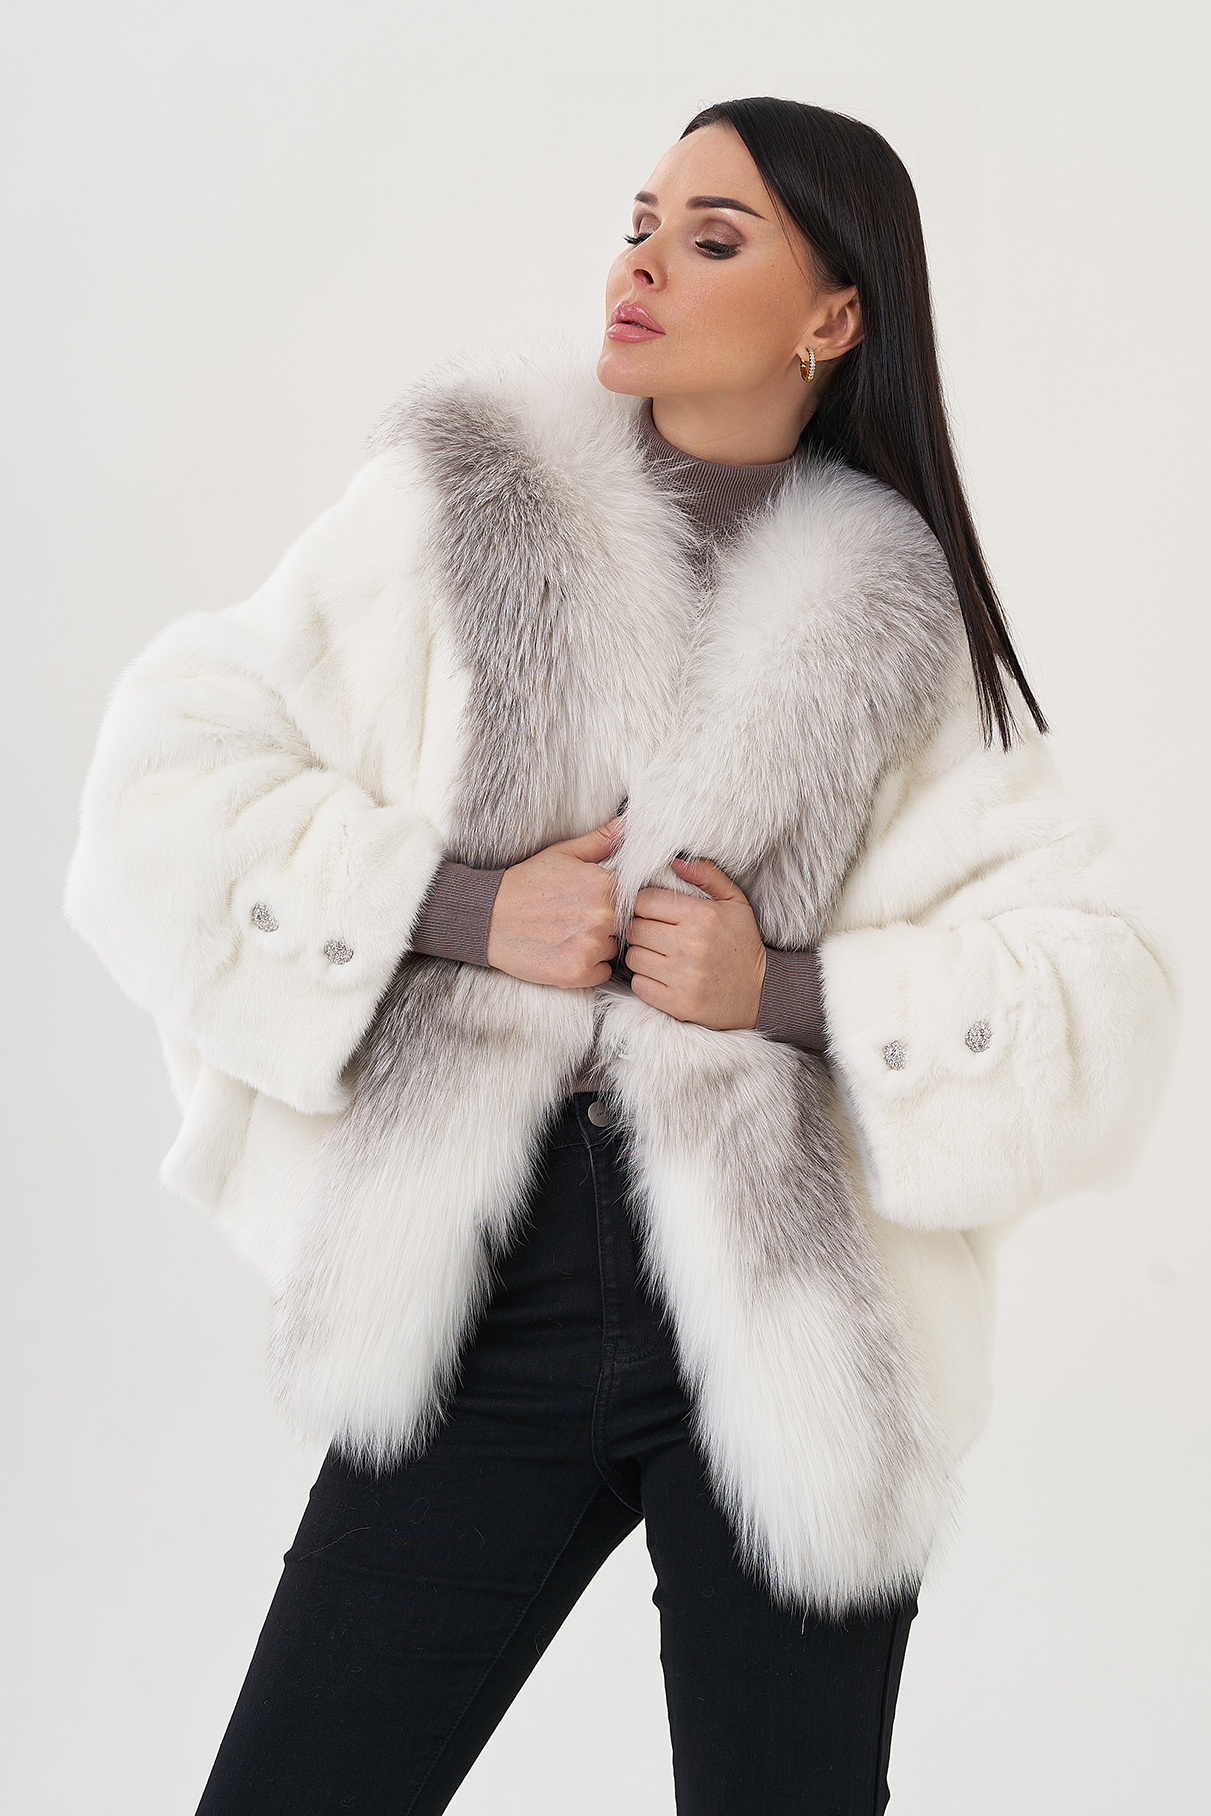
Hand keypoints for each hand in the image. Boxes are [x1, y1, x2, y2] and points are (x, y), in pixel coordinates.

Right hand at [486, 820, 621, 987]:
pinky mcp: (578, 972)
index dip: (611, 902)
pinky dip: (587, 967)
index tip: (590, 903)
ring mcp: (591, 945)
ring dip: (596, 946)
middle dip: (604, 924)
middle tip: (574, 919)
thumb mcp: (563, 853)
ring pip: (612, 949)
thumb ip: (600, 841)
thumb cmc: (526, 883)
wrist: (488, 917)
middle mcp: (603, 915)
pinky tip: (564, 952)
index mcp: (604, 884)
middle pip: (624, 926)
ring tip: (566, 935)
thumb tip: (627, 824)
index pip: (631, 899)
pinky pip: (601, 972)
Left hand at [624, 856, 766, 1028]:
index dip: (645, 905)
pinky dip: (645, 980)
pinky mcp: (678, 1003)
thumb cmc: (742, 943)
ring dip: (642, 955)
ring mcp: (683, 977)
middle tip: (656, 935)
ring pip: (633, 957)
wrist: (761, 992)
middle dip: (642, 930)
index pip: (644, 901)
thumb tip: (674, 859)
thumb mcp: (734, 902)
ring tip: (660, 955)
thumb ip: (706, 875)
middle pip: (635, 929)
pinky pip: (639, 984)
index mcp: (701, 916)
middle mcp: (690, 946)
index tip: (654, 913)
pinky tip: (662, 976)